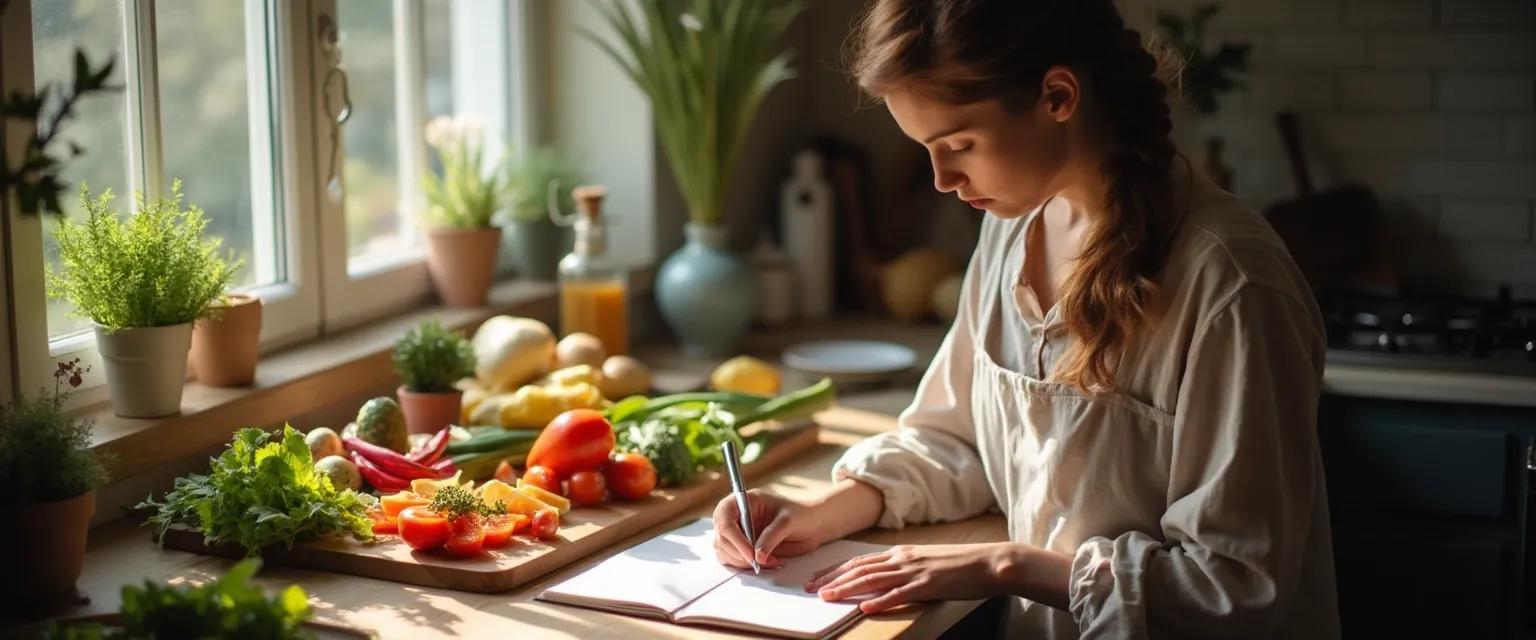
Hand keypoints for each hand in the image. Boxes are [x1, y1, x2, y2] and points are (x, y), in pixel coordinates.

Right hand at [712, 489, 823, 568]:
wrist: (812, 525)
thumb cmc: (800, 514)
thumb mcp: (788, 521)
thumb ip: (771, 536)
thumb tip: (757, 556)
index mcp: (742, 501)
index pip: (724, 519)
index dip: (734, 538)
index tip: (750, 554)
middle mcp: (735, 516)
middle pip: (721, 538)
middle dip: (739, 554)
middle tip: (760, 562)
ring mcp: (737, 533)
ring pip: (724, 552)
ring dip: (743, 562)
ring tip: (770, 561)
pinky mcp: (741, 548)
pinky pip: (733, 560)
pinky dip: (746, 566)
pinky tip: (766, 563)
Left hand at [804, 543, 1012, 613]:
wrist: (988, 562)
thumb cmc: (959, 565)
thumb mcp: (925, 561)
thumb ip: (903, 568)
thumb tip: (883, 580)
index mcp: (900, 553)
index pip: (859, 561)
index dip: (835, 570)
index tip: (816, 579)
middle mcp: (902, 559)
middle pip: (859, 569)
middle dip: (832, 579)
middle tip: (810, 590)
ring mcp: (914, 571)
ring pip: (873, 579)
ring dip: (847, 588)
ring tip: (827, 597)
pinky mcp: (928, 585)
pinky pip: (900, 594)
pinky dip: (880, 601)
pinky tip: (865, 607)